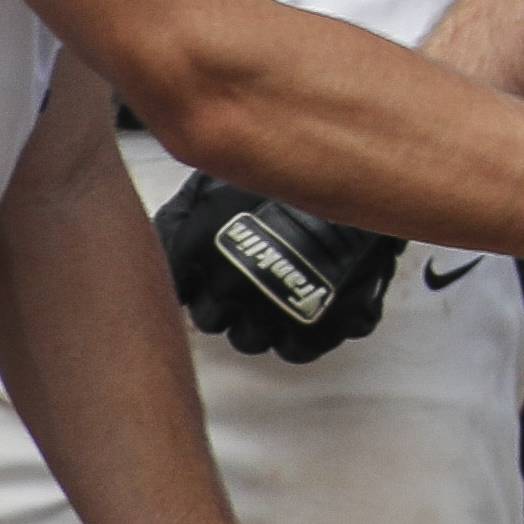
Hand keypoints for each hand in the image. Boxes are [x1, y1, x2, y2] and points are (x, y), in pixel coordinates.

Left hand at [152, 173, 401, 361]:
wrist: (359, 174)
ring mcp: (273, 313)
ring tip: (281, 291)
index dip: (195, 278)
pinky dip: (305, 333)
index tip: (208, 273)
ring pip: (253, 340)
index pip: (177, 287)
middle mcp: (229, 289)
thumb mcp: (223, 179)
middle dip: (227, 301)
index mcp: (199, 251)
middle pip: (213, 319)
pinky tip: (310, 305)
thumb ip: (185, 213)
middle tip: (249, 278)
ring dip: (262, 320)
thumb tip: (164, 233)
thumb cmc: (287, 173)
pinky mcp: (317, 328)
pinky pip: (300, 350)